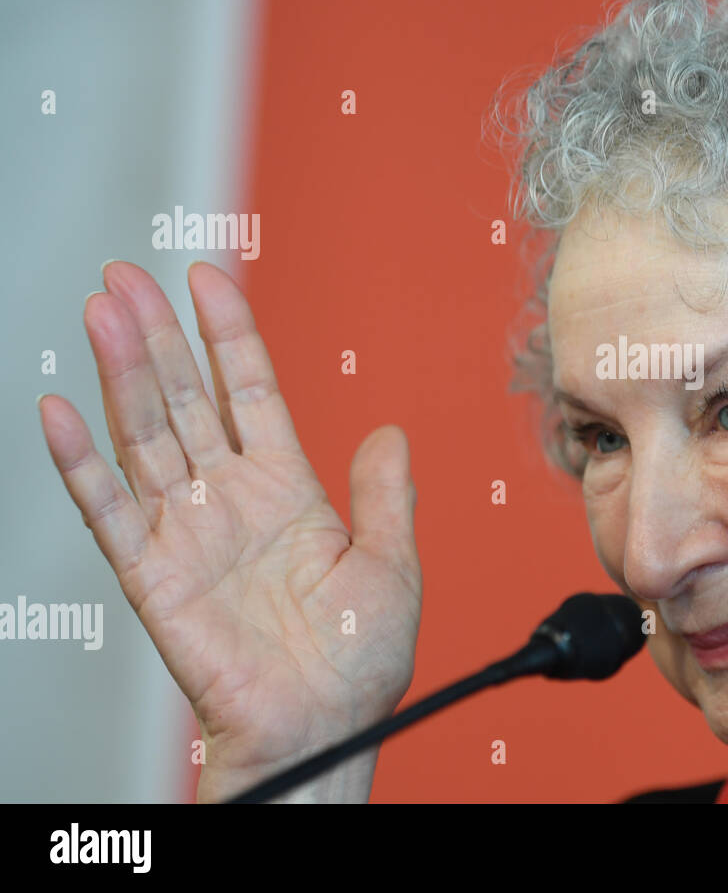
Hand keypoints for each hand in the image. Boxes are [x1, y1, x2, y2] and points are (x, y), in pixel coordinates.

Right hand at [38, 261, 421, 801]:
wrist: (324, 729)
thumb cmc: (360, 662)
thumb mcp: (392, 562)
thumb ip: (386, 494)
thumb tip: (393, 431)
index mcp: (288, 491)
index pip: (250, 391)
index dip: (228, 334)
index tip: (208, 277)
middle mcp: (231, 501)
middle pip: (186, 399)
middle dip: (158, 336)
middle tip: (128, 274)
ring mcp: (187, 533)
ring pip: (145, 436)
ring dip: (120, 374)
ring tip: (101, 309)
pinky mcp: (152, 577)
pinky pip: (107, 513)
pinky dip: (80, 464)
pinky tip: (58, 413)